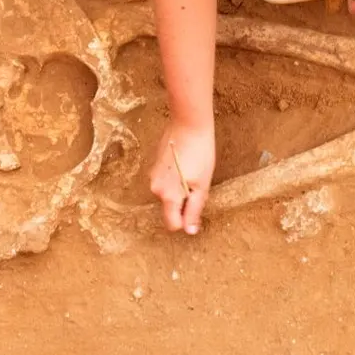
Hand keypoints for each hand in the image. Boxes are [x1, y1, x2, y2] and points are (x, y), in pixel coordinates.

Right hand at [149, 119, 215, 234]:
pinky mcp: (154, 165)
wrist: (188, 124)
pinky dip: (175, 179)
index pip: (172, 224)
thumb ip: (194, 210)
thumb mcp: (202, 185)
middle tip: (198, 184)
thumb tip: (190, 231)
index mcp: (168, 195)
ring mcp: (152, 175)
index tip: (197, 207)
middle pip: (170, 208)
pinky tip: (185, 163)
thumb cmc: (200, 154)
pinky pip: (165, 182)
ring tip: (192, 171)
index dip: (186, 221)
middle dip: (183, 202)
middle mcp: (155, 188)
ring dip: (180, 190)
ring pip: (168, 194)